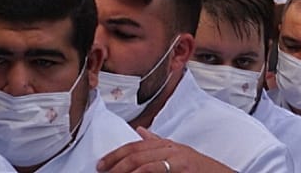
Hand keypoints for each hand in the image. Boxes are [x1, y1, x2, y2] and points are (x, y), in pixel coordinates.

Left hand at [97, 129, 232, 172]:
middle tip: (102, 172)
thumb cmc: (200, 169)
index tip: (101, 164)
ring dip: (124, 171)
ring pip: (143, 164)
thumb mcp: (178, 152)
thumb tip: (140, 131)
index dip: (115, 155)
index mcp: (166, 144)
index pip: (134, 147)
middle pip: (135, 154)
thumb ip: (157, 142)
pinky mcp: (182, 169)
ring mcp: (177, 160)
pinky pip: (156, 171)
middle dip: (115, 164)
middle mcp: (170, 149)